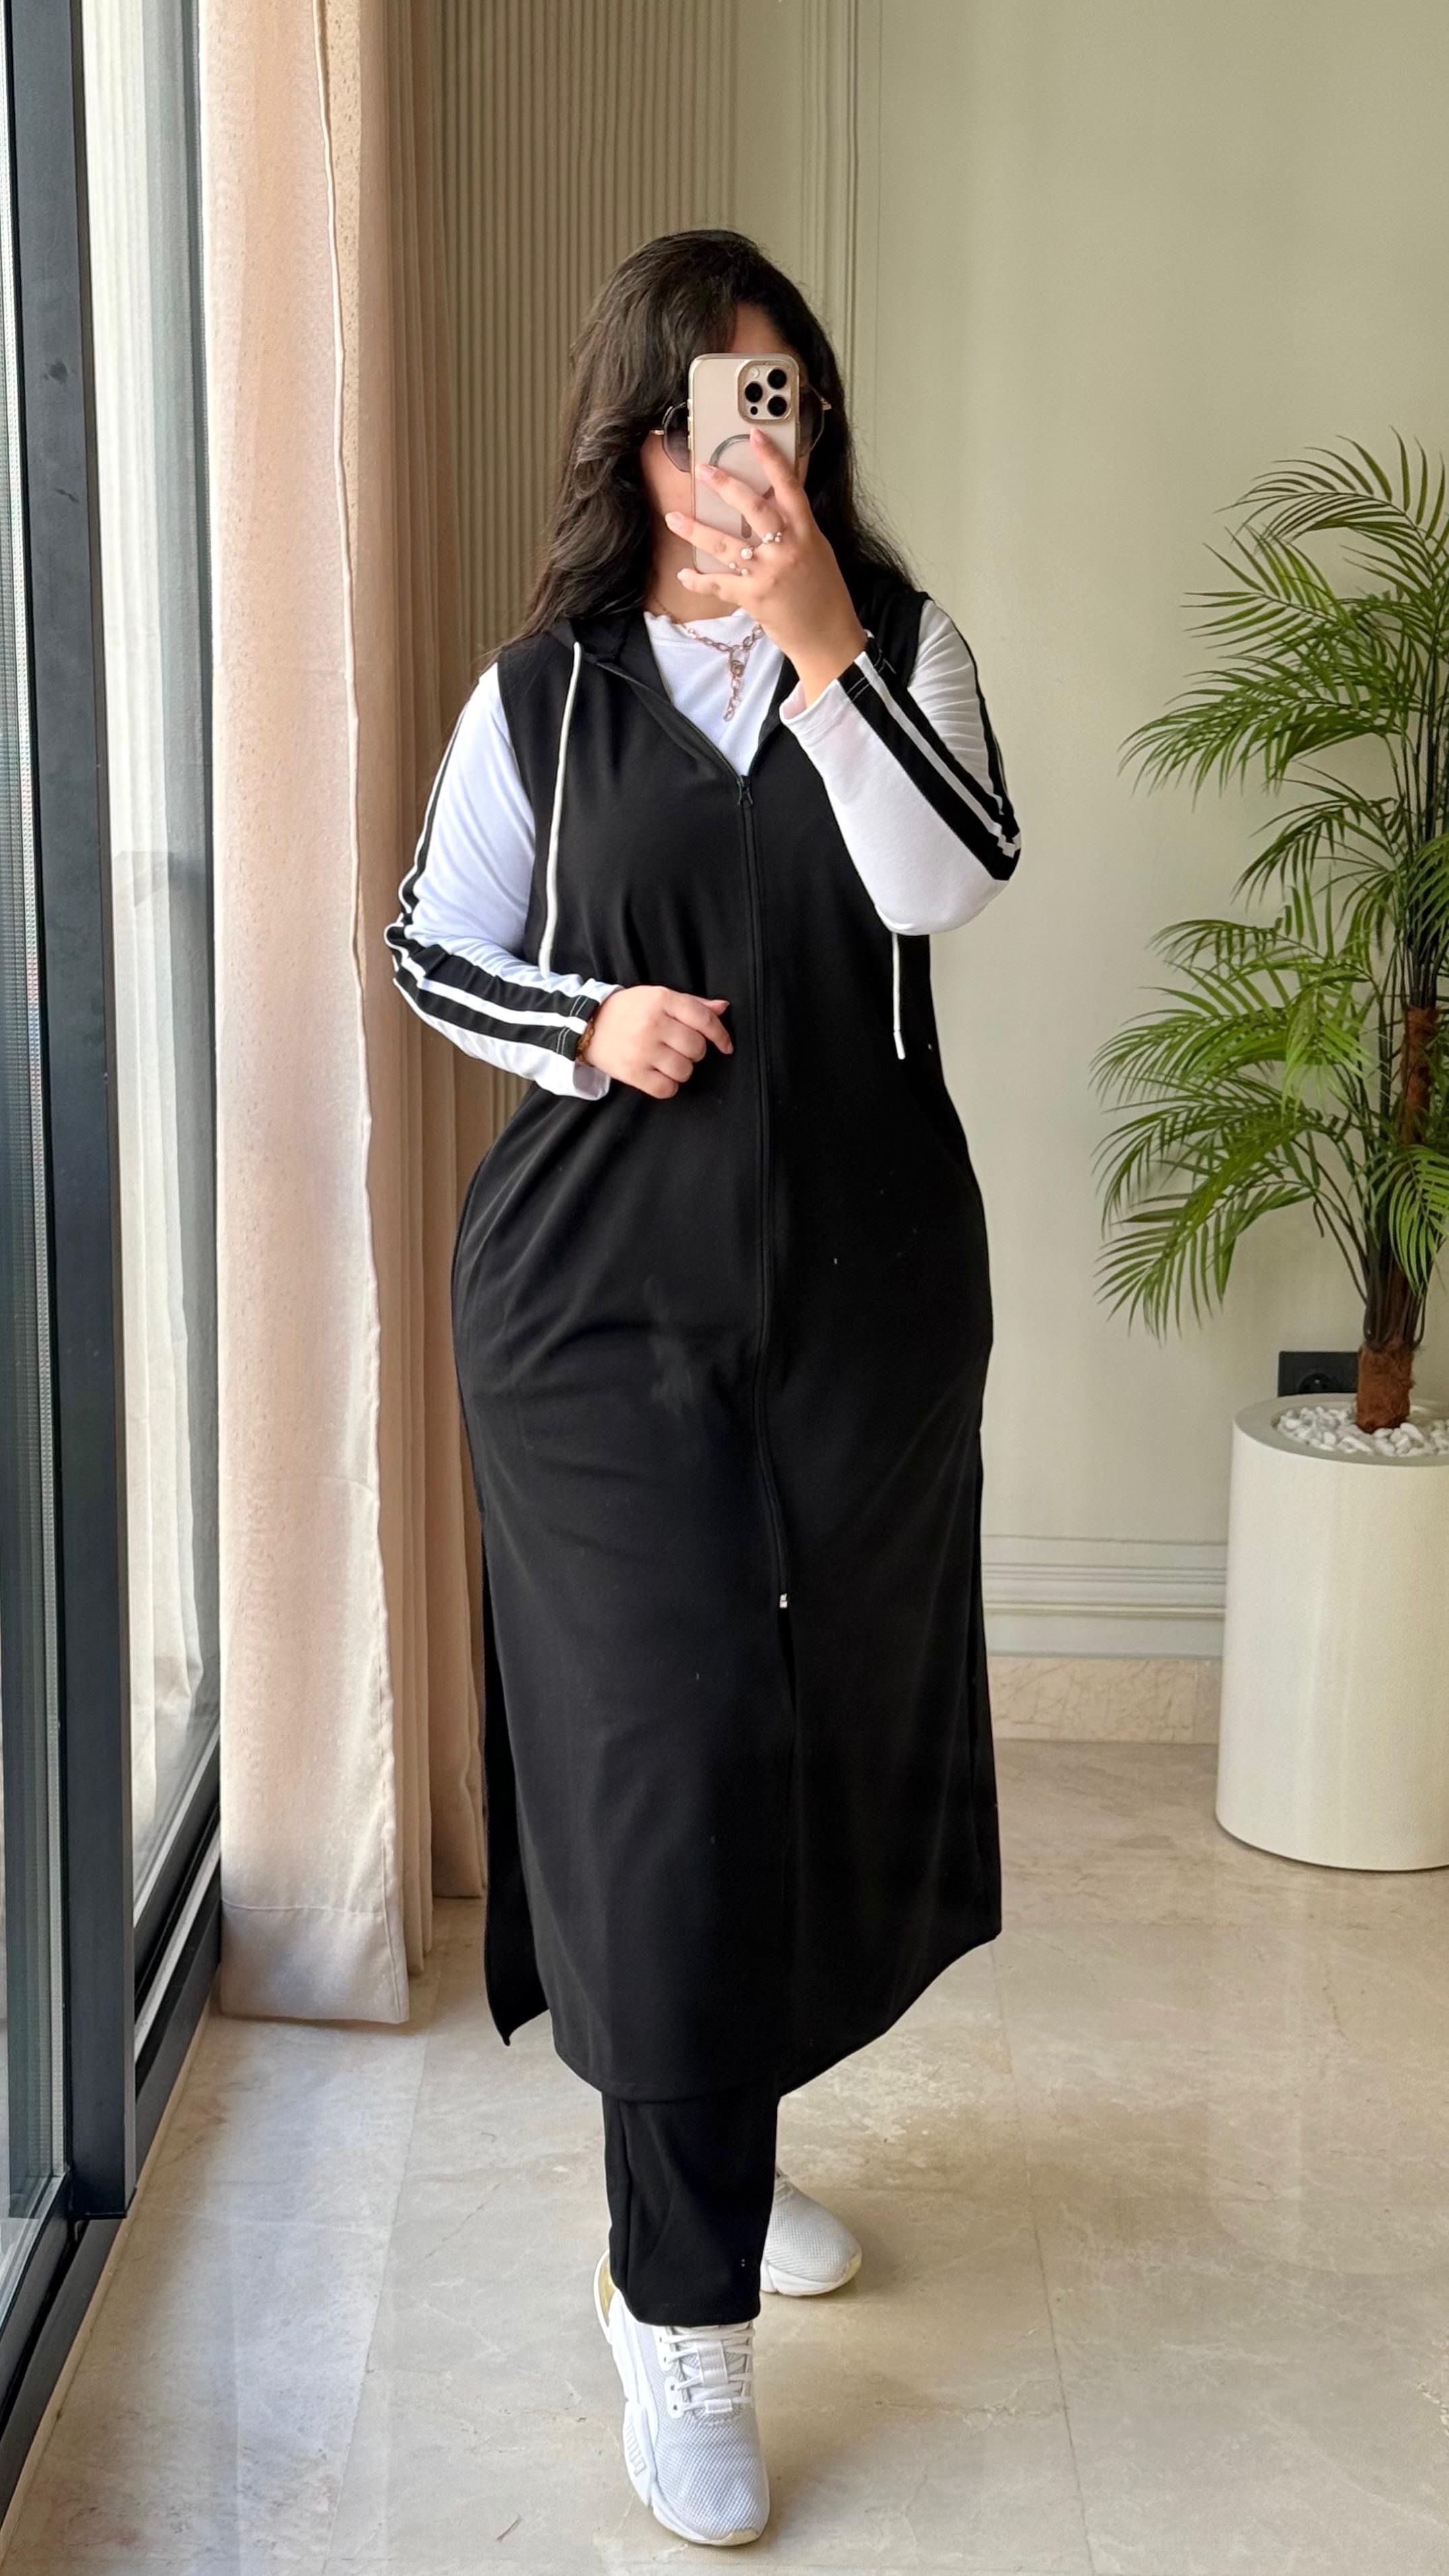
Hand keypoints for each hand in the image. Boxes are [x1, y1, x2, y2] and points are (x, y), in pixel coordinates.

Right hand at [584, 986, 732, 1099]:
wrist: (587, 1025)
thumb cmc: (628, 1011)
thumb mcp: (658, 997)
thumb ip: (692, 1004)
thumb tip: (722, 1008)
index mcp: (661, 1000)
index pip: (703, 1019)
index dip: (721, 1035)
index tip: (726, 1046)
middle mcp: (652, 1024)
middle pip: (697, 1048)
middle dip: (694, 1051)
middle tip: (679, 1048)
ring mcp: (641, 1050)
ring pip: (684, 1070)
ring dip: (682, 1070)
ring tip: (668, 1061)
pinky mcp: (632, 1073)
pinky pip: (666, 1089)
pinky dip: (668, 1086)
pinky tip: (660, 1076)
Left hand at [665, 430, 866, 706]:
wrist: (828, 637)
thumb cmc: (825, 595)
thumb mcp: (818, 553)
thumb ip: (796, 530)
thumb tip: (772, 510)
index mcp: (807, 533)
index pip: (789, 487)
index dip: (771, 459)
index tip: (754, 435)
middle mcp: (788, 549)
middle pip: (753, 508)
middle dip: (726, 486)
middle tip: (704, 469)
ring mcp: (770, 573)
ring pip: (727, 545)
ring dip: (697, 531)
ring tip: (674, 518)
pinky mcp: (755, 597)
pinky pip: (720, 585)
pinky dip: (699, 581)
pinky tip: (684, 574)